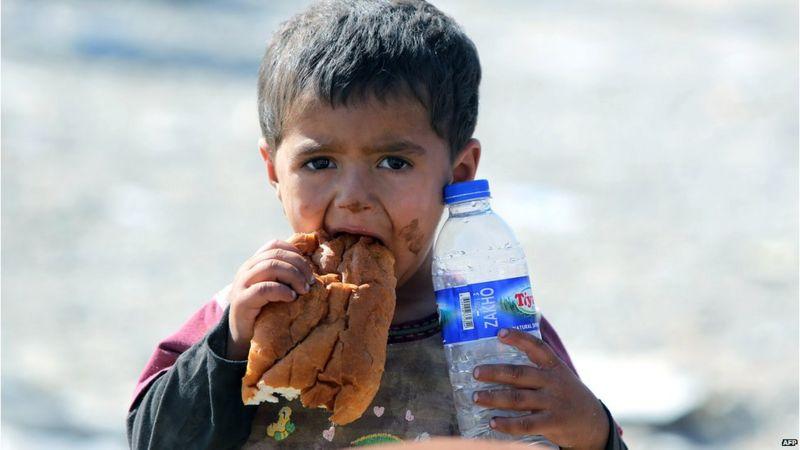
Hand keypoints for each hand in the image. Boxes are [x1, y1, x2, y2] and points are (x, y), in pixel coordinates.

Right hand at [226, 239, 315, 359]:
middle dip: (299, 265)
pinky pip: (264, 288)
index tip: (307, 269)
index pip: (274, 245)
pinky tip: (292, 298)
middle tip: (310, 282)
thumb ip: (284, 275)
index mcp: (254, 263)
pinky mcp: (242, 300)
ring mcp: (242, 284)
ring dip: (293, 276)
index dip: (294, 252)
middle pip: (276, 255)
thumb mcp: (274, 287)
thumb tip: (311, 270)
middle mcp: (246, 269)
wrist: (242, 334)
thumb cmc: (264, 310)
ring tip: (303, 290)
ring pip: (271, 266)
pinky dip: (282, 291)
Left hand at [472, 328, 609, 449]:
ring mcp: (553, 403)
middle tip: (475, 372)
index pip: (537, 347)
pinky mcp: (553, 423)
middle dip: (495, 372)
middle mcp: (553, 382)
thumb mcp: (559, 377)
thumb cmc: (567, 396)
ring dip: (494, 398)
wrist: (594, 424)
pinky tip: (493, 422)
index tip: (500, 333)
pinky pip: (526, 423)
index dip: (519, 338)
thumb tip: (501, 364)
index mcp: (554, 367)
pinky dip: (508, 424)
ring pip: (518, 399)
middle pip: (519, 374)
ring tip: (476, 397)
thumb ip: (537, 370)